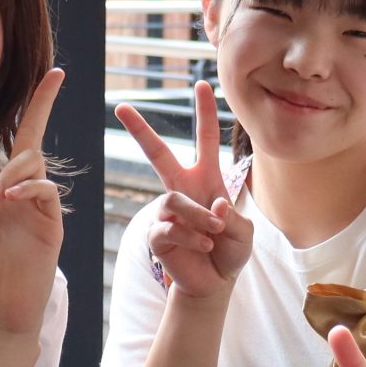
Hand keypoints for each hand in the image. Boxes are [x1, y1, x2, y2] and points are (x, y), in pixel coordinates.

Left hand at [0, 68, 65, 338]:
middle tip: (55, 74)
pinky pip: (44, 189)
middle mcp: (11, 191)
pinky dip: (27, 187)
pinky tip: (9, 199)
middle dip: (41, 104)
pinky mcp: (50, 220)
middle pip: (27, 137)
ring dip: (12, 169)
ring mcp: (33, 204)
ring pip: (32, 161)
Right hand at [115, 80, 249, 299]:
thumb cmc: (230, 251)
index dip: (205, 113)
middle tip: (121, 107)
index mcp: (206, 179)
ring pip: (176, 201)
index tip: (202, 84)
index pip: (205, 140)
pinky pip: (171, 228)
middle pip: (157, 154)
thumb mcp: (244, 233)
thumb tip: (213, 207)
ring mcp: (166, 211)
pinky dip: (193, 238)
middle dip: (140, 130)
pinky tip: (203, 247)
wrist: (214, 282)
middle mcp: (182, 189)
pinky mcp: (157, 233)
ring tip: (214, 235)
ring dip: (200, 219)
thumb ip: (233, 218)